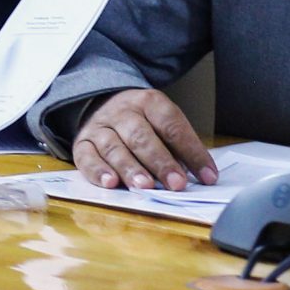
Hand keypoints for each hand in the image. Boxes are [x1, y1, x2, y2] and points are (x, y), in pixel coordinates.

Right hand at [72, 88, 215, 191]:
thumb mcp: (162, 123)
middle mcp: (122, 112)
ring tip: (145, 187)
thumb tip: (197, 176)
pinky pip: (86, 157)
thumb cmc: (142, 122)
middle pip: (141, 136)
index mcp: (148, 102)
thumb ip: (177, 147)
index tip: (208, 176)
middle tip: (177, 184)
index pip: (172, 124)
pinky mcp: (81, 144)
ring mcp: (99, 127)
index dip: (191, 151)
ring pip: (114, 147)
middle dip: (161, 162)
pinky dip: (98, 171)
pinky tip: (110, 183)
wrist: (101, 104)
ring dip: (131, 168)